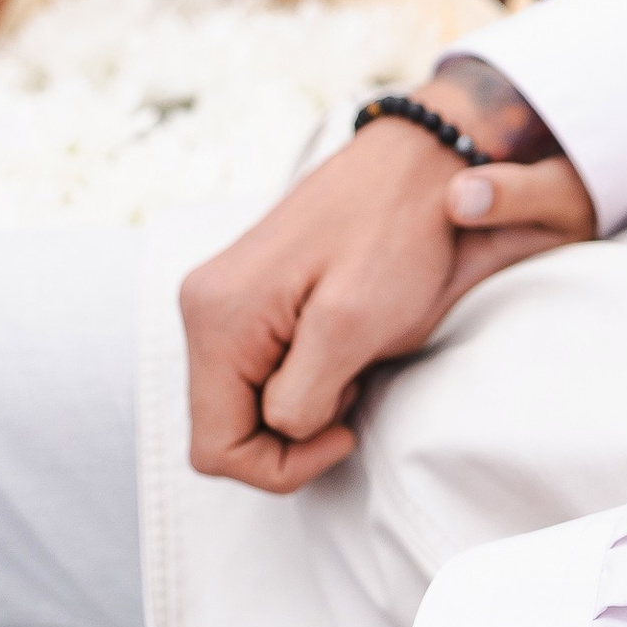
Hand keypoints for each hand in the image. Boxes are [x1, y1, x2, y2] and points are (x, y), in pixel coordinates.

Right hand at [180, 67, 595, 492]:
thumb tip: (278, 430)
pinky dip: (304, 375)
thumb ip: (300, 397)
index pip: (214, 451)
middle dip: (291, 430)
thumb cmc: (396, 232)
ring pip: (245, 403)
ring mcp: (226, 300)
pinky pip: (261, 370)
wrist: (421, 161)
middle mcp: (205, 307)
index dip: (281, 465)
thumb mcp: (354, 326)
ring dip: (301, 402)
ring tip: (351, 358)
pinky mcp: (252, 296)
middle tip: (351, 384)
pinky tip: (342, 345)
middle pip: (225, 429)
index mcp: (218, 318)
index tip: (344, 429)